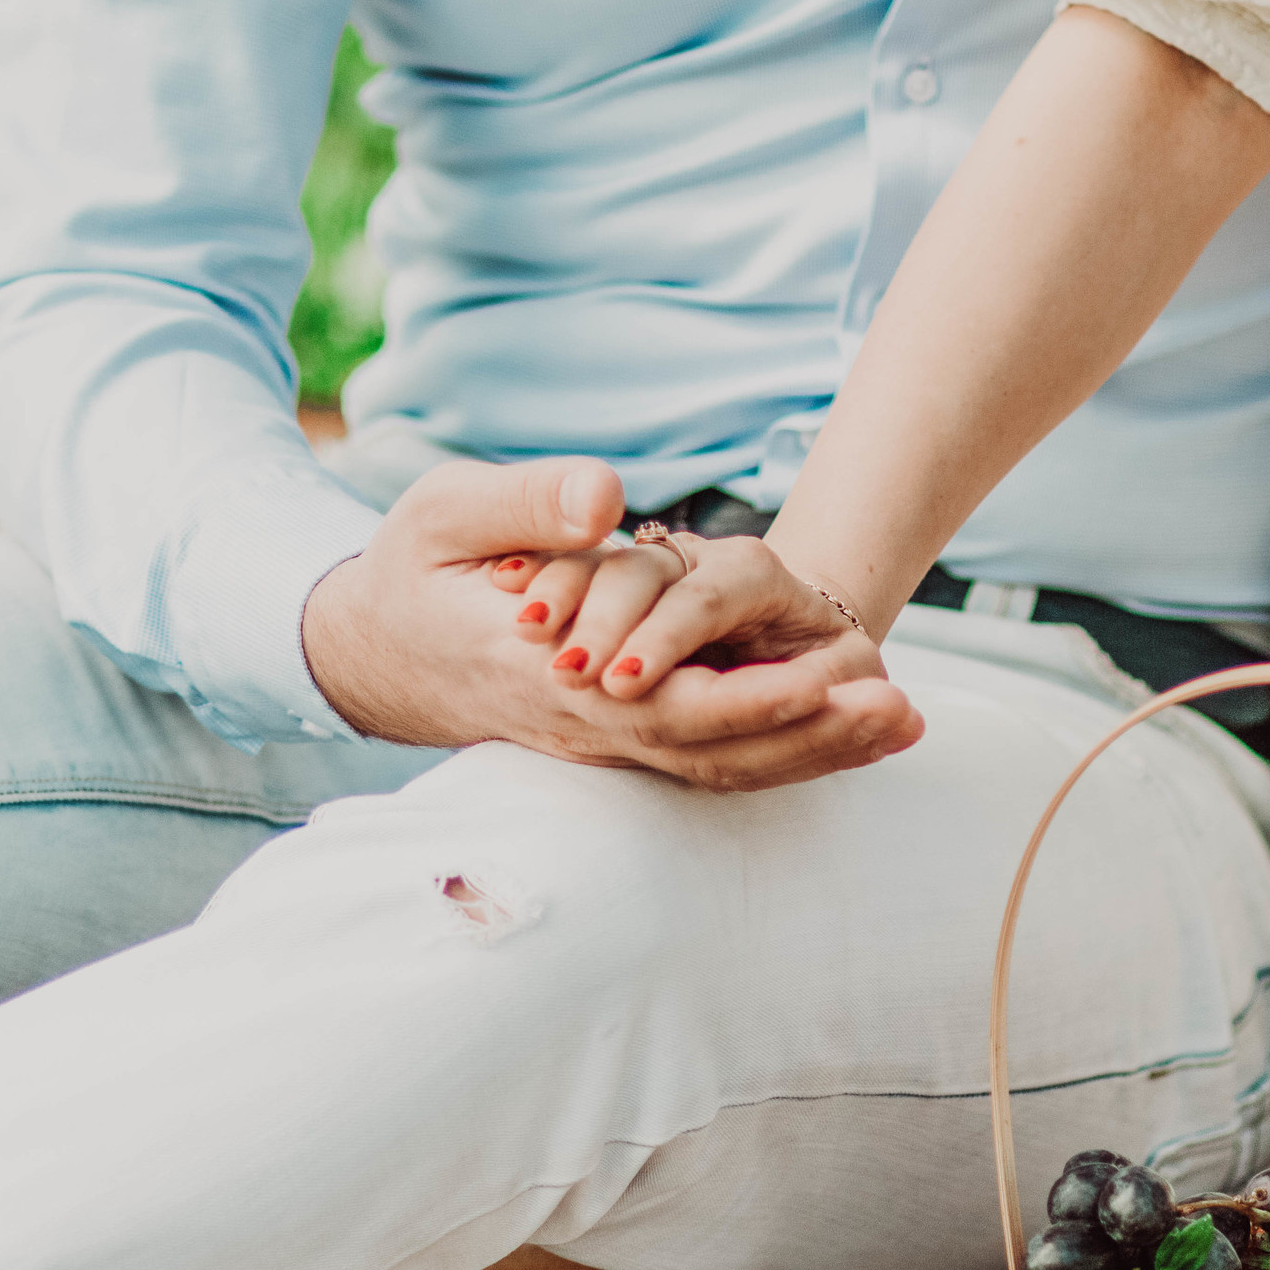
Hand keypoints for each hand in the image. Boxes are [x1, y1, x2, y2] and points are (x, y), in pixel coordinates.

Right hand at [303, 458, 922, 790]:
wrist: (367, 649)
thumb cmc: (413, 571)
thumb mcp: (445, 512)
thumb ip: (527, 502)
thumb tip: (608, 502)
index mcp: (541, 672)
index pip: (666, 703)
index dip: (755, 697)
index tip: (832, 674)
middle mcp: (581, 724)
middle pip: (714, 750)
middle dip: (813, 735)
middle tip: (902, 709)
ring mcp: (599, 743)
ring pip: (717, 767)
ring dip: (813, 752)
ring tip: (902, 723)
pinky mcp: (616, 740)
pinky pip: (707, 761)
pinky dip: (781, 752)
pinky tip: (847, 730)